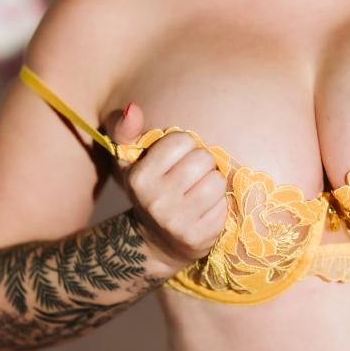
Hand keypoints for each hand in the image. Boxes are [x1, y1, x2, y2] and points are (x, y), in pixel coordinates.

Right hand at [104, 101, 228, 271]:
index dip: (184, 145)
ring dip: (212, 182)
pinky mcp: (199, 237)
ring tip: (199, 191)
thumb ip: (124, 130)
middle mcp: (156, 201)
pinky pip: (225, 204)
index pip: (182, 140)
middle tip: (191, 176)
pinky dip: (219, 204)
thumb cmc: (148, 190)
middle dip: (202, 163)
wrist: (157, 242)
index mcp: (139, 178)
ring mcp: (178, 222)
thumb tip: (133, 108)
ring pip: (217, 181)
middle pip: (203, 159)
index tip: (177, 158)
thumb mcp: (128, 161)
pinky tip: (205, 210)